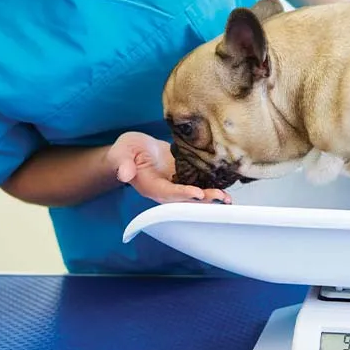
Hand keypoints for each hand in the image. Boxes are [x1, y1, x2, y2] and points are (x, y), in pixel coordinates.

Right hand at [107, 132, 231, 203]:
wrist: (134, 149)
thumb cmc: (126, 151)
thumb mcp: (122, 153)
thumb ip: (123, 163)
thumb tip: (124, 173)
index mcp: (150, 186)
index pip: (167, 193)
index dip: (182, 194)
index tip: (197, 194)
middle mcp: (164, 190)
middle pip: (185, 199)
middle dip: (203, 200)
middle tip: (220, 197)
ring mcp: (175, 185)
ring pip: (194, 195)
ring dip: (211, 197)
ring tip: (227, 198)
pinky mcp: (183, 177)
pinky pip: (198, 184)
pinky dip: (211, 187)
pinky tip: (225, 187)